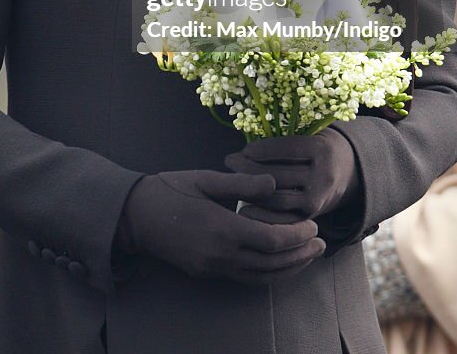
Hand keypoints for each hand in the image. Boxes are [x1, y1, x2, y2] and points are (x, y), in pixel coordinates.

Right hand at [115, 169, 324, 283]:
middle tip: (322, 243)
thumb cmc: (170, 190)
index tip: (312, 224)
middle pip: (272, 264)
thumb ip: (241, 183)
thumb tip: (274, 183)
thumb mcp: (205, 179)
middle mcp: (220, 255)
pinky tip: (280, 263)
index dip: (296, 236)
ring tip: (309, 256)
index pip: (271, 241)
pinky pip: (246, 279)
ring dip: (289, 269)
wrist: (135, 216)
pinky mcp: (207, 273)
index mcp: (221, 229)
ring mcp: (213, 268)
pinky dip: (269, 274)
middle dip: (301, 255)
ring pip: (261, 277)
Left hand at [224, 129, 359, 222]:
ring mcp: (317, 199)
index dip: (259, 149)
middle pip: (278, 174)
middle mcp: (322, 176)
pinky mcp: (311, 217)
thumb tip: (246, 142)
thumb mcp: (311, 134)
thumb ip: (286, 138)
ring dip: (251, 191)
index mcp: (321, 149)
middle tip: (230, 161)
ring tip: (233, 181)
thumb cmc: (320, 148)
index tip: (242, 149)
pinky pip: (283, 219)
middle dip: (249, 168)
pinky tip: (245, 206)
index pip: (284, 149)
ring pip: (277, 199)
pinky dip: (262, 214)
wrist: (350, 174)